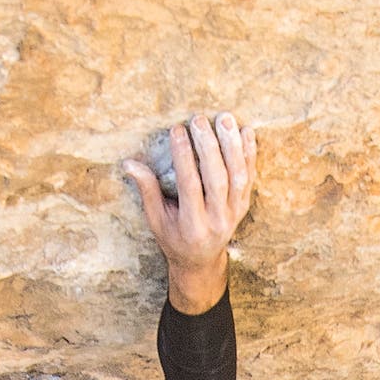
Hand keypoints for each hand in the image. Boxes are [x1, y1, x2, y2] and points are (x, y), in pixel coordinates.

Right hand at [125, 111, 253, 312]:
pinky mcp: (244, 206)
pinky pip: (250, 177)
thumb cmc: (174, 238)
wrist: (202, 261)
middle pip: (217, 179)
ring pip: (238, 176)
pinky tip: (246, 131)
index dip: (183, 157)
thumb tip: (129, 163)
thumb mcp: (156, 221)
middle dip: (208, 146)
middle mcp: (217, 220)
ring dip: (232, 145)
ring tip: (224, 118)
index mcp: (192, 225)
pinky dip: (250, 154)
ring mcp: (234, 214)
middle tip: (198, 119)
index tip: (177, 130)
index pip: (189, 186)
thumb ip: (147, 192)